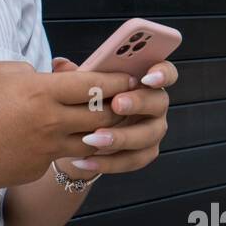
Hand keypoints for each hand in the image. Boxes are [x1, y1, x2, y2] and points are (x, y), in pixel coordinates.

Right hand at [0, 59, 135, 191]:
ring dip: (102, 132)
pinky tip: (58, 140)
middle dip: (119, 107)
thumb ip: (31, 72)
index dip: (116, 80)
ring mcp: (46, 150)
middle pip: (102, 116)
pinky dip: (65, 146)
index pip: (94, 84)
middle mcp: (50, 123)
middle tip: (127, 100)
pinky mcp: (37, 169)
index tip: (129, 76)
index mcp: (41, 92)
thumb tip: (50, 77)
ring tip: (105, 122)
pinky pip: (60, 156)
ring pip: (91, 141)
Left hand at [50, 56, 177, 176]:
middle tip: (116, 104)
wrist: (80, 136)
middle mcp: (155, 104)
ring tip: (91, 138)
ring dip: (120, 137)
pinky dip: (108, 162)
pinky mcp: (145, 153)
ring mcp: (153, 130)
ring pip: (147, 135)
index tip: (146, 77)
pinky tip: (84, 160)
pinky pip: (133, 160)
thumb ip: (75, 74)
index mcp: (144, 81)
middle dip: (138, 103)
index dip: (161, 73)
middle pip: (158, 102)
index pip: (165, 72)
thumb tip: (59, 64)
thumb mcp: (82, 85)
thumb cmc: (88, 101)